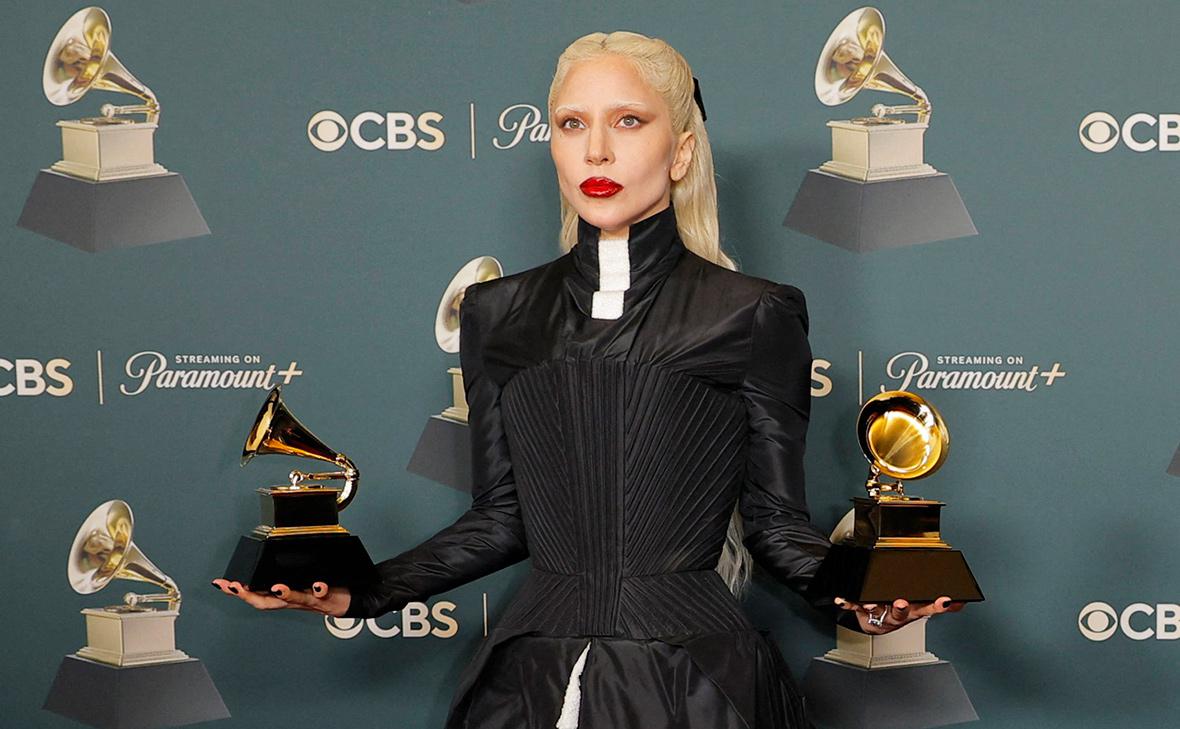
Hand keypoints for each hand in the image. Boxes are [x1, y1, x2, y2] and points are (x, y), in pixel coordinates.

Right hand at [212, 579, 349, 616]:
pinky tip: (318, 584)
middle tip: (236, 588)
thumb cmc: (322, 591)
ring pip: (293, 599)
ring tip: (277, 587)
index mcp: (281, 595)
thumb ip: (283, 574)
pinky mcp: (325, 599)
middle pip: (267, 602)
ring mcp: (308, 600)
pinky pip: (322, 595)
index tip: (220, 583)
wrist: (347, 602)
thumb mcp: (297, 583)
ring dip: (284, 593)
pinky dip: (319, 589)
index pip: (254, 594)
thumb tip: (266, 558)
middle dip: (249, 595)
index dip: (236, 590)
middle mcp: (291, 600)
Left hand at [834, 596, 964, 634]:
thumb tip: (961, 603)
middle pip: (901, 612)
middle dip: (902, 607)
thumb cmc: (898, 611)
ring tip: (872, 603)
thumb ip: (938, 606)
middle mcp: (896, 614)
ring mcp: (879, 613)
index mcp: (912, 611)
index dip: (936, 605)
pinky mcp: (862, 611)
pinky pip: (854, 606)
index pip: (927, 608)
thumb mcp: (919, 608)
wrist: (876, 623)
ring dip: (875, 606)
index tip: (945, 600)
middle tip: (903, 602)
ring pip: (878, 610)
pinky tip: (841, 599)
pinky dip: (847, 603)